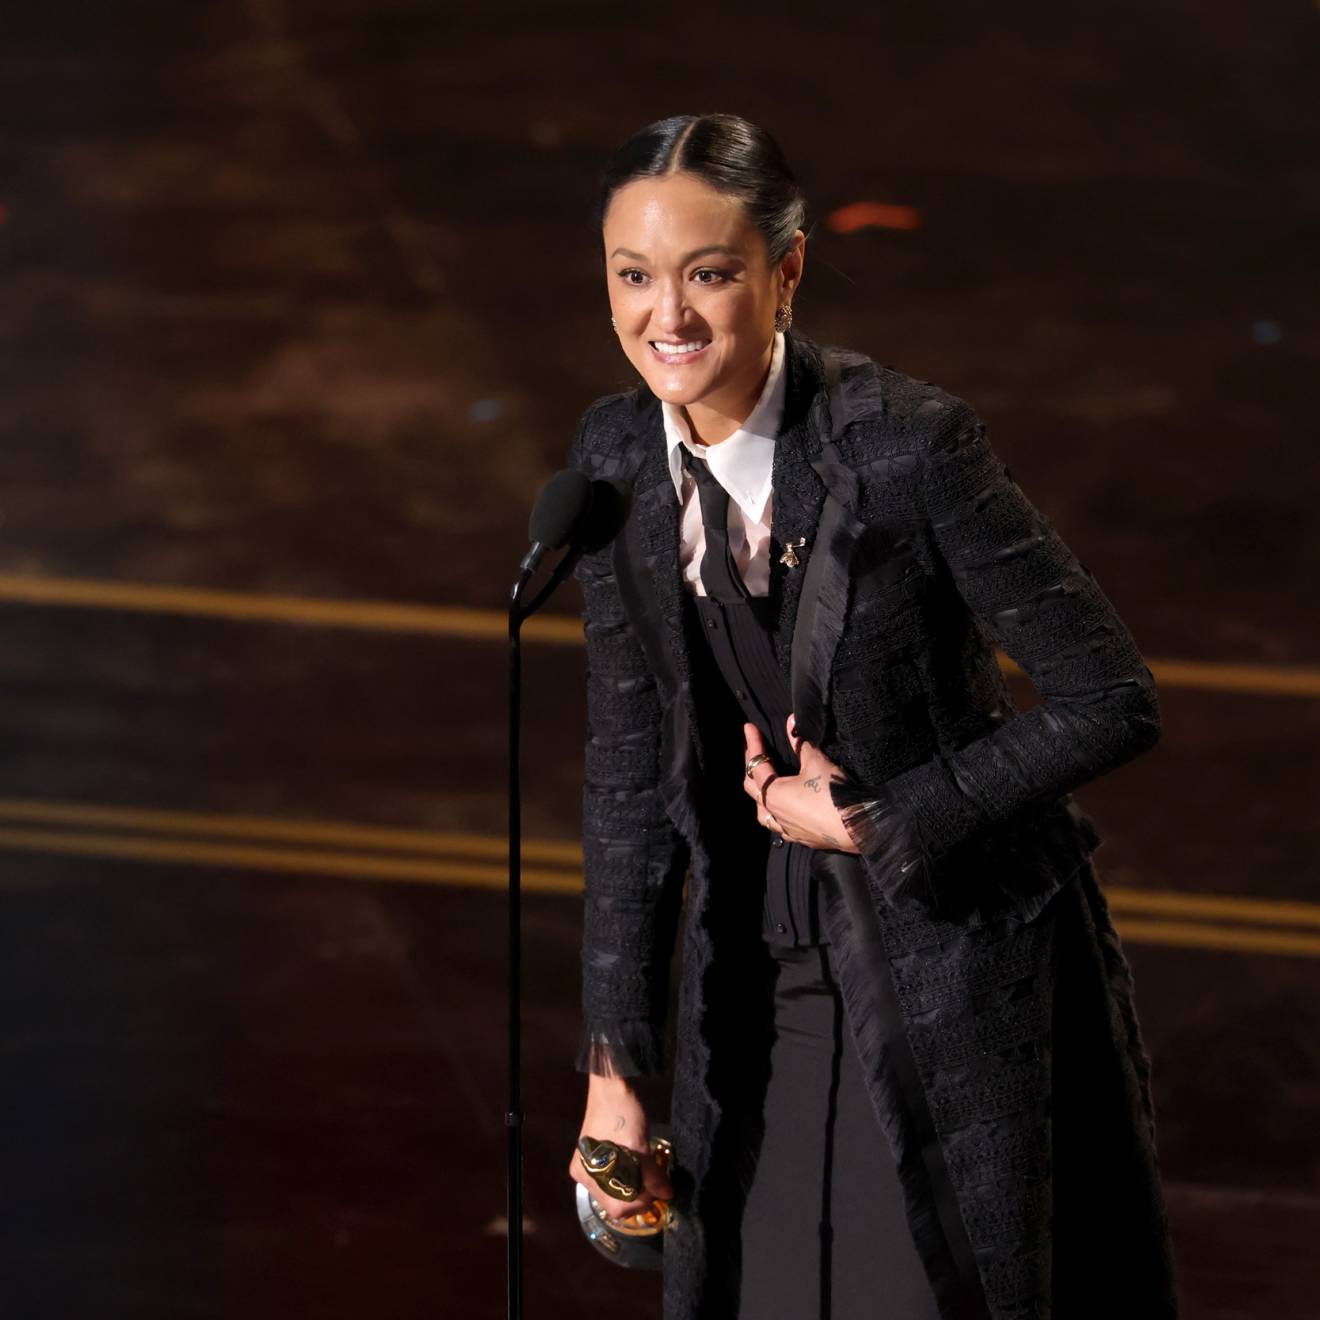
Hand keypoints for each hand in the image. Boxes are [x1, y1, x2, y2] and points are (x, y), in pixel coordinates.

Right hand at [568, 1076, 674, 1220]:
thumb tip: (667, 1195)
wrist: (612, 1083)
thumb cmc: (623, 1113)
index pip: (617, 1208)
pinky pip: (611, 1178)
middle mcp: (582, 1175)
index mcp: (587, 1175)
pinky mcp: (593, 1157)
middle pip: (614, 1202)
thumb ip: (652, 1175)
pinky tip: (636, 1164)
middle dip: (637, 1196)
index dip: (640, 1204)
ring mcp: (586, 1166)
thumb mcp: (640, 1146)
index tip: (656, 1190)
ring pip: (613, 1191)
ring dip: (633, 1187)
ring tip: (647, 1172)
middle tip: (654, 1183)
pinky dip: (626, 1176)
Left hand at [741, 715, 859, 853]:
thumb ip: (801, 743)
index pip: (756, 764)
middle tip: (753, 750)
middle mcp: (775, 814)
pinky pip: (780, 826)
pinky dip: (776, 814)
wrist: (858, 826)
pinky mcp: (801, 838)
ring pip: (763, 812)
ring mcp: (787, 829)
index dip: (753, 744)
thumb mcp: (817, 762)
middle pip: (752, 788)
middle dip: (751, 766)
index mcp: (773, 794)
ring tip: (762, 783)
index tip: (748, 728)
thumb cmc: (833, 794)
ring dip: (760, 795)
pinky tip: (784, 811)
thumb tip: (792, 723)